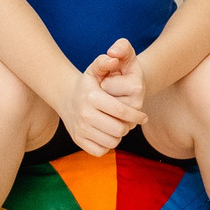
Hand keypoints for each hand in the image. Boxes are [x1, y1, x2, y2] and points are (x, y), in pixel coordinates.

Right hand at [58, 40, 143, 155]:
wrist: (66, 98)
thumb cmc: (88, 84)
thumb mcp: (94, 69)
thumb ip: (105, 61)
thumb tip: (113, 59)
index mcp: (92, 97)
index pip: (121, 111)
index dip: (136, 115)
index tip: (144, 117)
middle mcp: (84, 115)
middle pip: (118, 129)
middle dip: (128, 126)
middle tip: (130, 122)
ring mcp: (80, 129)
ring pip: (112, 141)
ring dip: (119, 135)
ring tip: (119, 126)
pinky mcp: (79, 141)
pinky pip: (101, 150)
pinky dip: (107, 144)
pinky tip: (108, 133)